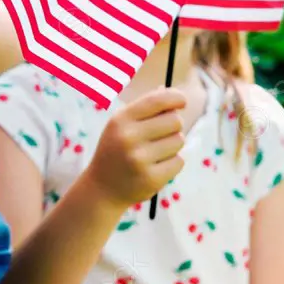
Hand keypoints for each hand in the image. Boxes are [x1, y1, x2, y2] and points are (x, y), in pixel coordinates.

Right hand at [83, 87, 186, 209]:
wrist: (102, 188)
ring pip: (179, 141)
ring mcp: (139, 159)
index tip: (182, 101)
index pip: (157, 101)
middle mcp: (128, 138)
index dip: (175, 98)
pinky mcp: (151, 178)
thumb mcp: (121, 126)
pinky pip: (179, 161)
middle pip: (175, 121)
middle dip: (174, 126)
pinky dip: (172, 163)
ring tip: (156, 152)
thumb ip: (145, 108)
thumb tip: (172, 94)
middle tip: (162, 134)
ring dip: (173, 145)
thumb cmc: (116, 150)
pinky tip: (156, 167)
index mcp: (120, 120)